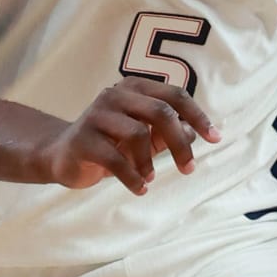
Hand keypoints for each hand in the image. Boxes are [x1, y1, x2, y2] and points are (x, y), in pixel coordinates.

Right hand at [36, 81, 218, 194]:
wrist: (61, 155)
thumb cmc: (109, 143)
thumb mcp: (142, 137)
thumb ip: (167, 132)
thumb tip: (195, 133)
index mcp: (134, 89)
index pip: (174, 95)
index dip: (197, 116)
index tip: (214, 139)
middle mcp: (115, 95)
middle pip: (161, 113)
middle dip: (180, 143)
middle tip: (189, 168)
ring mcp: (96, 115)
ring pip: (138, 134)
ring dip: (150, 162)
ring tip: (150, 177)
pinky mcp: (82, 139)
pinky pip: (116, 159)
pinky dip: (133, 178)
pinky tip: (140, 188)